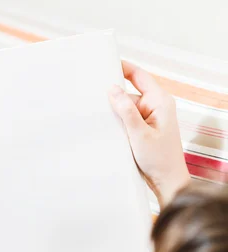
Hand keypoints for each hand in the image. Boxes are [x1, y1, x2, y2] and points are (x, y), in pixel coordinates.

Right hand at [109, 62, 189, 207]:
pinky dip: (116, 123)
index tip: (105, 62)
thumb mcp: (139, 133)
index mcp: (159, 101)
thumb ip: (126, 110)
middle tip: (91, 95)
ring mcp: (148, 119)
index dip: (123, 68)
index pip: (139, 76)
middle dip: (112, 96)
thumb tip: (112, 89)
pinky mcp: (142, 130)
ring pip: (124, 108)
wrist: (166, 182)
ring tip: (96, 117)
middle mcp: (154, 107)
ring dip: (113, 113)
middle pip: (128, 93)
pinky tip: (105, 128)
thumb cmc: (159, 159)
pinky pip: (125, 120)